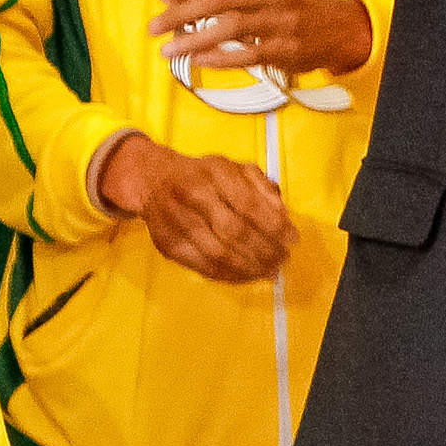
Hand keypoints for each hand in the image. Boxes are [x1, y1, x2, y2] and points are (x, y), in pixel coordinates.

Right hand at [97, 133, 295, 282]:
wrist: (153, 180)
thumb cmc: (205, 176)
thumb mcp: (237, 169)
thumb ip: (264, 188)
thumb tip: (284, 218)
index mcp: (215, 172)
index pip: (249, 204)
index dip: (274, 226)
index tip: (292, 239)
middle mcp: (192, 195)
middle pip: (235, 231)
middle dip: (265, 250)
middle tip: (283, 259)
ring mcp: (176, 222)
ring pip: (219, 254)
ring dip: (250, 267)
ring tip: (270, 271)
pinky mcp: (167, 245)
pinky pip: (203, 267)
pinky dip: (230, 275)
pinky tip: (248, 275)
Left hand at [149, 0, 372, 77]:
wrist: (337, 29)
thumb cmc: (291, 1)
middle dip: (181, 14)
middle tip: (156, 26)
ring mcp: (283, 22)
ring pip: (230, 28)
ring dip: (194, 39)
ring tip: (169, 49)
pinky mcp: (287, 50)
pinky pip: (247, 55)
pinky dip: (219, 58)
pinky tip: (198, 60)